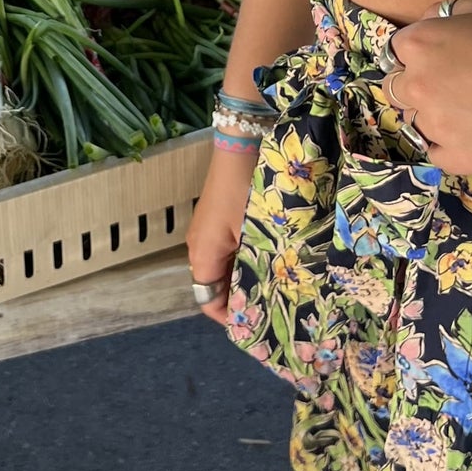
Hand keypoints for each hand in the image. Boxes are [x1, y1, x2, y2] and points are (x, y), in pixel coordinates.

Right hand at [186, 142, 259, 324]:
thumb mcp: (258, 233)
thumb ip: (261, 268)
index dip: (230, 318)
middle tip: (272, 306)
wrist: (242, 145)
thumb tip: (274, 300)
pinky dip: (241, 261)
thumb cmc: (248, 190)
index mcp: (203, 254)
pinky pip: (224, 250)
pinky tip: (265, 257)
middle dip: (240, 299)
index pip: (208, 300)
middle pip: (213, 286)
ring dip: (243, 278)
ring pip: (220, 268)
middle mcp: (198, 245)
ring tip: (273, 284)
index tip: (258, 325)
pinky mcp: (214, 218)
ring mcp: (205, 230)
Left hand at [384, 0, 471, 174]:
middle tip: (460, 87)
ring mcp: (437, 126)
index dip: (422, 55)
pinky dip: (452, 147)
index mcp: (416, 45)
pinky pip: (438, 155)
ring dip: (438, 117)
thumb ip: (441, 16)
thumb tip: (428, 27)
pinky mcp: (459, 158)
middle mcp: (417, 86)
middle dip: (423, 86)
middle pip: (402, 90)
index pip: (398, 53)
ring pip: (419, 124)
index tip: (445, 60)